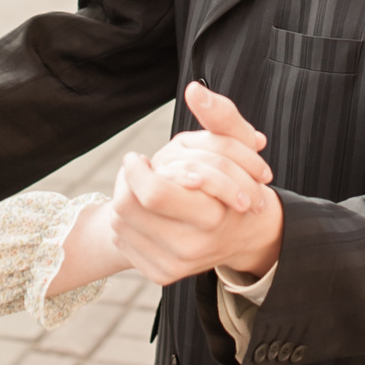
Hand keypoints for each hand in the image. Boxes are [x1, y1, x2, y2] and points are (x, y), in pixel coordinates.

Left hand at [110, 84, 283, 284]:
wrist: (245, 236)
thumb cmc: (240, 182)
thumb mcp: (237, 146)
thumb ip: (221, 116)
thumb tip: (194, 89)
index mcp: (213, 215)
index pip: (154, 193)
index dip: (137, 170)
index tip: (140, 158)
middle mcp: (193, 247)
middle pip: (128, 208)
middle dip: (126, 181)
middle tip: (138, 169)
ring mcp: (175, 266)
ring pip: (120, 224)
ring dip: (125, 198)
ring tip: (144, 189)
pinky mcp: (161, 275)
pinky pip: (123, 242)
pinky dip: (127, 222)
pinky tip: (146, 213)